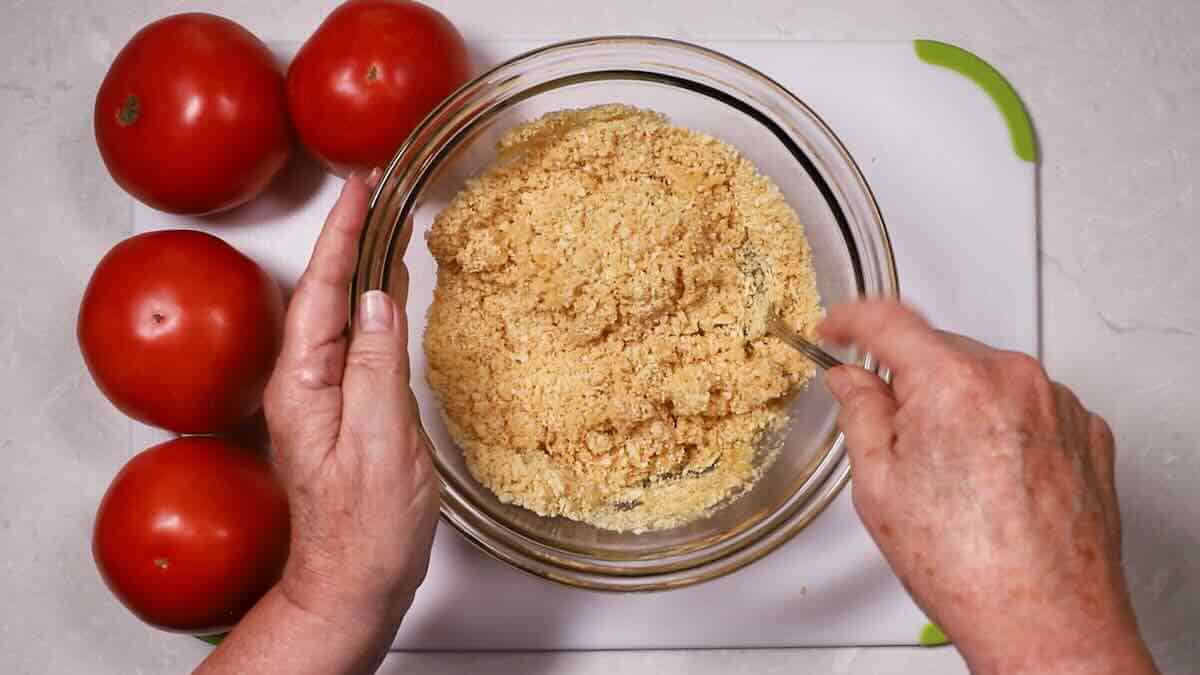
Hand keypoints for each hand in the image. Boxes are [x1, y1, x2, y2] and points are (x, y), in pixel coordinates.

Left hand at [264, 172, 437, 638]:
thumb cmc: (367, 528)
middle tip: (372, 193)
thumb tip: (377, 298)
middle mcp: (305, 386)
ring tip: (382, 226)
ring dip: (360, 267)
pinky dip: (373, 306)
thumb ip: (376, 365)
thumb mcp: (380, 442)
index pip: (323, 291)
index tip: (358, 190)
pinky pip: (357, 343)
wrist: (355, 584)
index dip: (342, 236)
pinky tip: (389, 294)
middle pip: (325, 295)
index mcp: (304, 384)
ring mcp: (323, 400)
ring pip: (340, 315)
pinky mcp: (345, 412)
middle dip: (347, 239)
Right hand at [820, 301, 1156, 674]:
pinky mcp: (1086, 430)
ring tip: (954, 479)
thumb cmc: (967, 566)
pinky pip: (1030, 406)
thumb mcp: (879, 486)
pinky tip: (991, 481)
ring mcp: (1057, 403)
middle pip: (941, 351)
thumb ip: (861, 413)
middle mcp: (1012, 379)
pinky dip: (1004, 427)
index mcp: (952, 383)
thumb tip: (853, 380)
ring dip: (960, 406)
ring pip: (987, 379)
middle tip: (896, 440)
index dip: (852, 319)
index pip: (889, 320)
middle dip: (911, 381)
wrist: (1046, 619)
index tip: (839, 329)